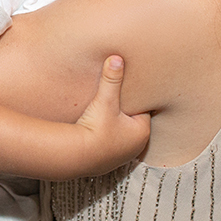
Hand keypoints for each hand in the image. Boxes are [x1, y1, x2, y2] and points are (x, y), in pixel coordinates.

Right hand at [71, 56, 150, 175]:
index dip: (136, 99)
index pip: (144, 109)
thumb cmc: (95, 129)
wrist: (76, 156)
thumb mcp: (105, 101)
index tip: (130, 90)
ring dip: (117, 125)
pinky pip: (112, 143)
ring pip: (123, 133)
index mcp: (142, 131)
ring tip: (107, 113)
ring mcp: (123, 156)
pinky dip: (108, 136)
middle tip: (119, 98)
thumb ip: (112, 79)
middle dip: (127, 111)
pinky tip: (99, 129)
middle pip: (134, 121)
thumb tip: (117, 58)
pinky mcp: (109, 162)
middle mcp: (136, 146)